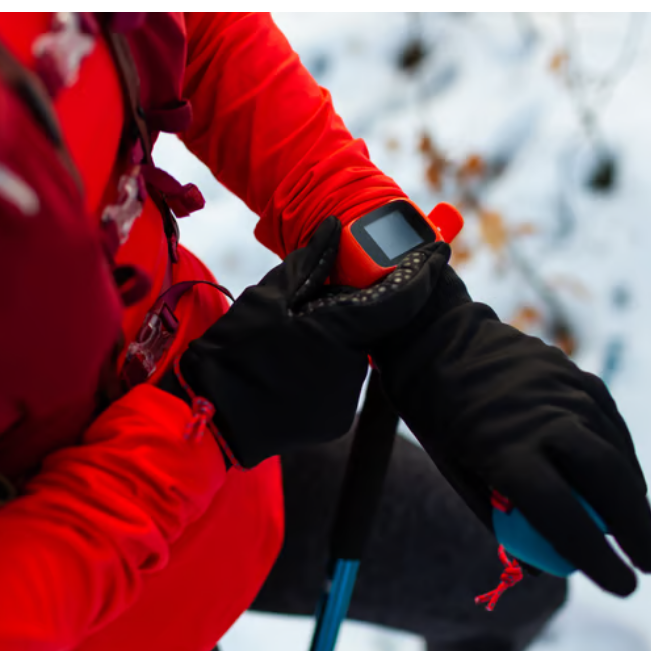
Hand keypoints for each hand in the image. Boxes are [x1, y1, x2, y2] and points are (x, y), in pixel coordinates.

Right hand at [160, 216, 450, 468]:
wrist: (212, 416)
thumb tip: (334, 229)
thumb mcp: (267, 298)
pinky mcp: (336, 421)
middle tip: (310, 309)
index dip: (421, 275)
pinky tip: (292, 370)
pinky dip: (326, 370)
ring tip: (291, 345)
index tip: (438, 253)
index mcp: (337, 334)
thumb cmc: (233, 353)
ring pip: (353, 356)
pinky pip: (341, 384)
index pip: (395, 301)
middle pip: (366, 328)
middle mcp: (351, 371)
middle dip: (348, 312)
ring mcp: (344, 401)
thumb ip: (309, 264)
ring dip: (335, 343)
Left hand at [371, 265, 650, 595]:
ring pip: (616, 451)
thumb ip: (500, 517)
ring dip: (634, 496)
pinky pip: (610, 423)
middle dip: (636, 528)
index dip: (596, 555)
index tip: (623, 587)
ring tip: (640, 533)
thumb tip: (545, 566)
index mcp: (504, 447)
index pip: (562, 513)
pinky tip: (629, 484)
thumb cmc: (438, 417)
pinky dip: (623, 456)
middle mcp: (543, 416)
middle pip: (607, 479)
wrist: (435, 338)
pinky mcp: (575, 374)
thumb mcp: (455, 472)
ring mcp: (564, 390)